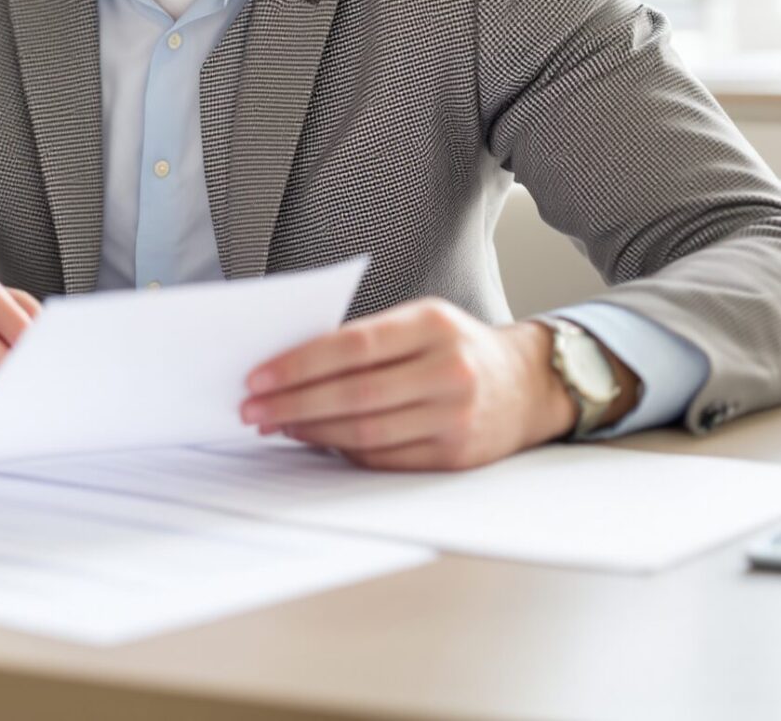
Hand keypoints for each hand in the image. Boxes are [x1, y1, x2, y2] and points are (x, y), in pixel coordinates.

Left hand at [239, 299, 576, 470]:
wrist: (528, 384)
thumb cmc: (455, 347)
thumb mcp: (419, 323)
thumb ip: (365, 339)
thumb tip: (289, 366)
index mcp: (433, 325)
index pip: (352, 346)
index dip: (298, 364)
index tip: (257, 375)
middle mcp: (449, 371)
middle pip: (354, 393)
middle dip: (292, 403)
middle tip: (252, 408)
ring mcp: (456, 417)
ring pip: (366, 431)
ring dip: (310, 431)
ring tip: (276, 424)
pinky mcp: (456, 455)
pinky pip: (385, 457)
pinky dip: (343, 450)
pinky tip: (316, 440)